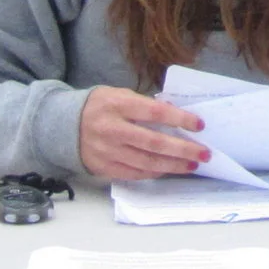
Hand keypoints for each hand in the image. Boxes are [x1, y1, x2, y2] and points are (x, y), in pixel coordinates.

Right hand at [77, 86, 207, 180]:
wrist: (63, 124)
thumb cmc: (101, 106)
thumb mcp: (120, 95)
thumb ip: (145, 104)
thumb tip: (175, 114)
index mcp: (118, 105)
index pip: (155, 113)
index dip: (180, 119)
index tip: (200, 125)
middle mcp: (112, 129)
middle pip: (154, 143)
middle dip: (183, 149)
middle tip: (204, 153)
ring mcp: (107, 151)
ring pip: (146, 162)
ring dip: (173, 165)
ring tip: (192, 164)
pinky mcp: (104, 167)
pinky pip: (134, 173)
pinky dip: (154, 173)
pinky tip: (169, 170)